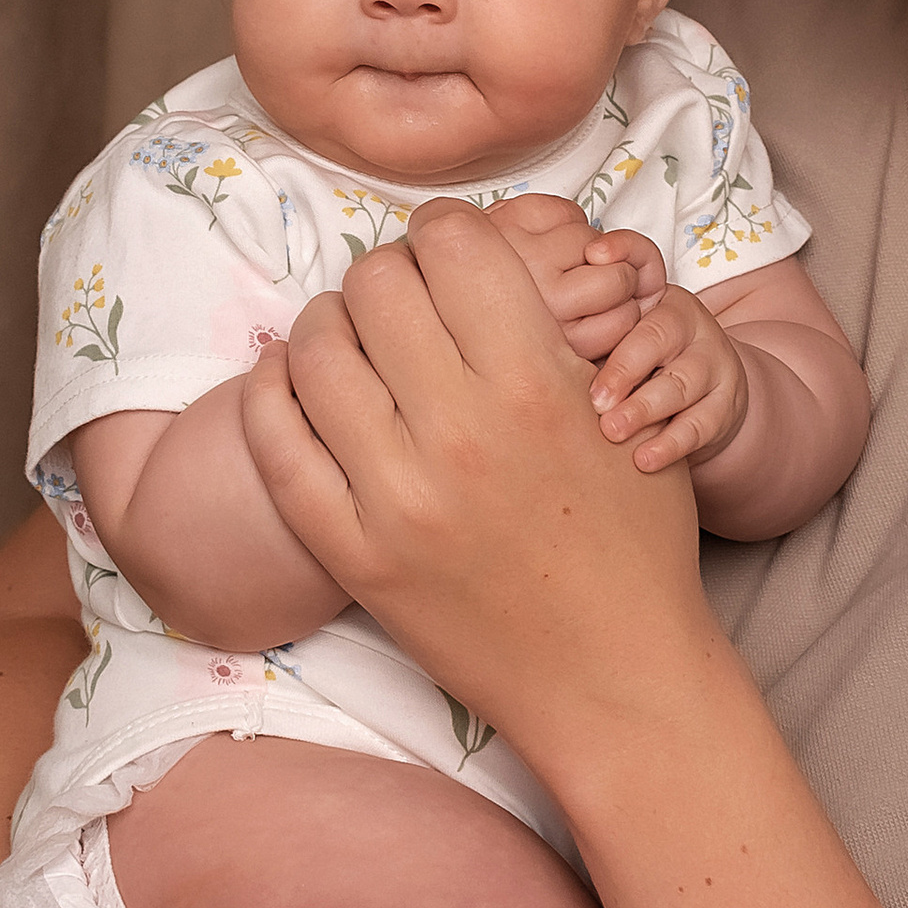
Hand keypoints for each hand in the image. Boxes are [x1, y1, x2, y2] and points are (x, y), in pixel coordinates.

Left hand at [240, 202, 721, 764]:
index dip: (446, 233)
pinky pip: (275, 441)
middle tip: (403, 303)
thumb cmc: (634, 539)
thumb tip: (473, 250)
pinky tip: (295, 384)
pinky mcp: (352, 553)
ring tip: (352, 342)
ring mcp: (396, 496)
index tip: (448, 256)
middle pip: (377, 282)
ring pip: (315, 349)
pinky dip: (273, 393)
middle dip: (389, 275)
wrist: (613, 673)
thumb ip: (555, 323)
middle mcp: (461, 430)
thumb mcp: (624, 408)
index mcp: (538, 381)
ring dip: (329, 326)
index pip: (451, 240)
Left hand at [588, 285, 747, 471]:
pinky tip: (644, 459)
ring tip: (613, 431)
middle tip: (595, 404)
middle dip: (623, 373)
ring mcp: (715, 366)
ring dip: (644, 409)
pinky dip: (671, 445)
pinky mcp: (726, 405)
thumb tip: (530, 350)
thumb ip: (589, 341)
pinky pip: (700, 425)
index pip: (635, 315)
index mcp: (661, 304)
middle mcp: (693, 328)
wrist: (705, 390)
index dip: (609, 345)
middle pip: (658, 341)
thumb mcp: (622, 341)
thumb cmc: (644, 364)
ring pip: (681, 385)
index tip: (578, 371)